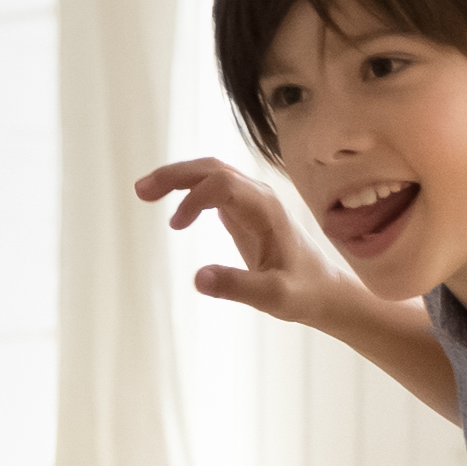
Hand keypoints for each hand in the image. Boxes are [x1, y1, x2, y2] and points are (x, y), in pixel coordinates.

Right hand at [134, 153, 387, 340]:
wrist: (326, 291)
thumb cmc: (304, 294)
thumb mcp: (273, 297)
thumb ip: (237, 287)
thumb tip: (196, 278)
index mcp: (266, 209)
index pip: (221, 185)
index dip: (194, 199)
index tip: (175, 227)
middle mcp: (259, 196)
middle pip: (211, 168)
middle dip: (174, 175)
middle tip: (140, 191)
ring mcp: (253, 201)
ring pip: (211, 174)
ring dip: (178, 178)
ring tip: (145, 193)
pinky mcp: (246, 212)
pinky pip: (214, 188)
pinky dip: (189, 190)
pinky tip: (174, 209)